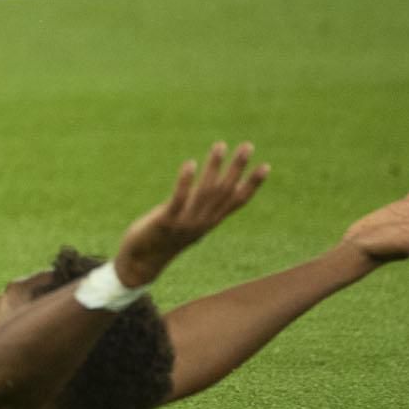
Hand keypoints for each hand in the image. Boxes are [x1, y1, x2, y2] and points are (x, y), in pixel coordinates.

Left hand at [115, 142, 269, 282]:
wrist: (142, 262)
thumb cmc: (166, 237)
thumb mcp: (191, 223)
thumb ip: (204, 208)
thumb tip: (217, 192)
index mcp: (211, 221)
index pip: (238, 200)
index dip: (252, 184)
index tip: (266, 165)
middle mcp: (203, 221)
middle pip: (225, 191)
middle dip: (237, 168)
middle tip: (248, 145)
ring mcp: (186, 222)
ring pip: (205, 191)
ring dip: (214, 167)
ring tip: (220, 146)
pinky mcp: (166, 221)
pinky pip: (179, 199)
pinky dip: (186, 181)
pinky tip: (190, 163)